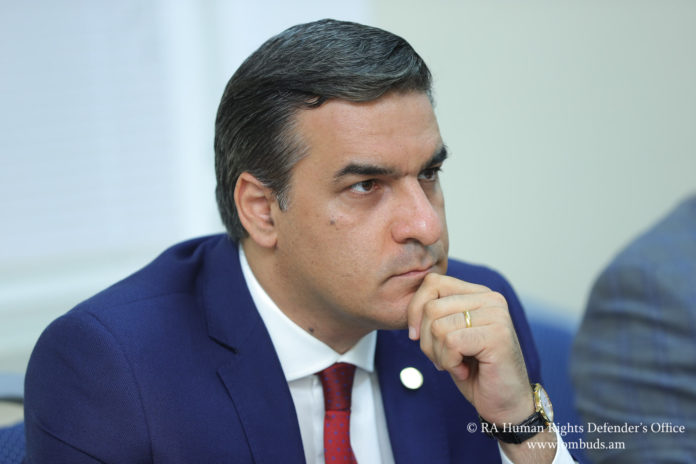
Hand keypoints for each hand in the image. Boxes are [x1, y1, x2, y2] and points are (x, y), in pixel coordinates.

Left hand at [407, 273, 533, 424]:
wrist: (505, 404)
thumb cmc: (476, 371)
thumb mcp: (449, 336)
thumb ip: (436, 315)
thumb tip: (411, 307)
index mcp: (478, 293)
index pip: (433, 283)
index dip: (415, 310)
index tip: (416, 336)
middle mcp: (491, 299)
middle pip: (431, 307)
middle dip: (426, 340)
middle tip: (443, 359)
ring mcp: (496, 315)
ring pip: (438, 326)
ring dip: (439, 354)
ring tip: (457, 365)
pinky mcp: (497, 335)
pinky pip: (451, 343)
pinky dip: (450, 363)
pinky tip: (465, 371)